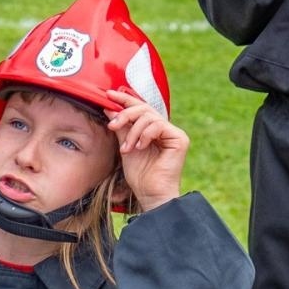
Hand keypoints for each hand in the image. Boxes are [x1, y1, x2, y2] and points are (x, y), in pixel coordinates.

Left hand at [105, 89, 186, 211]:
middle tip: (112, 126)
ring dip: (133, 131)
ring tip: (127, 148)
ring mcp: (173, 133)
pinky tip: (139, 147)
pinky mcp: (179, 139)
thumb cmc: (140, 175)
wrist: (150, 194)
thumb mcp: (125, 147)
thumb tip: (109, 108)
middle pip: (143, 108)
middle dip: (125, 114)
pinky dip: (145, 135)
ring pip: (149, 116)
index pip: (139, 108)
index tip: (109, 95)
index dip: (124, 99)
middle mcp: (163, 129)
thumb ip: (121, 128)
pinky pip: (158, 125)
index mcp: (151, 130)